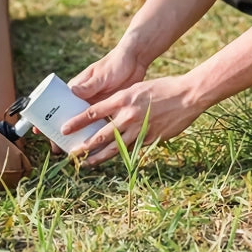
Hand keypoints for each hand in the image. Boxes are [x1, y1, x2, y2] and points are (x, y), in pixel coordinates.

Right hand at [33, 45, 148, 152]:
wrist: (135, 61)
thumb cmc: (115, 63)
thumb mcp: (102, 75)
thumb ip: (89, 85)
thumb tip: (72, 92)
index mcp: (77, 88)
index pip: (58, 105)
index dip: (47, 117)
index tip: (38, 130)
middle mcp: (84, 98)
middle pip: (69, 118)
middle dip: (61, 134)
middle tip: (57, 149)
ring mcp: (96, 105)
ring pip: (83, 125)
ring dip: (78, 138)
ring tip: (74, 154)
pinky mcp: (109, 109)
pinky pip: (99, 125)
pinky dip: (96, 135)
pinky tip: (96, 149)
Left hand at [62, 74, 203, 165]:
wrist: (188, 95)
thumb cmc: (164, 88)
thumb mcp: (139, 88)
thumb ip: (123, 101)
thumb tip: (109, 112)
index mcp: (123, 99)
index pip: (93, 112)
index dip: (77, 123)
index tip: (64, 130)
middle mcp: (128, 115)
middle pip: (100, 134)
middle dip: (83, 146)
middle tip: (70, 153)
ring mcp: (139, 129)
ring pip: (113, 147)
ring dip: (98, 157)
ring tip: (86, 163)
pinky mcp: (149, 139)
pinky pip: (132, 149)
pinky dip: (121, 155)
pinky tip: (114, 160)